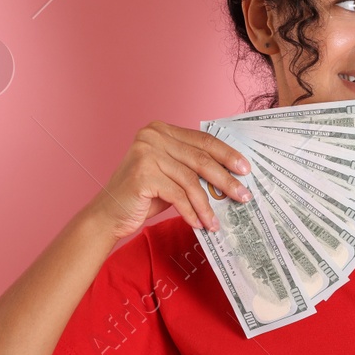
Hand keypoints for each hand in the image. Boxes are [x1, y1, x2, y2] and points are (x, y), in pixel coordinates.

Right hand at [89, 121, 252, 240]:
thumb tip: (233, 175)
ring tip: (217, 221)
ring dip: (208, 204)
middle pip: (200, 159)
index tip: (246, 169)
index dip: (227, 155)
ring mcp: (145, 153)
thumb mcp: (172, 175)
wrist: (109, 214)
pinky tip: (200, 224)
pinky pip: (178, 196)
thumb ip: (193, 168)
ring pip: (191, 180)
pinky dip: (191, 212)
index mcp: (161, 130)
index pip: (203, 140)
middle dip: (225, 179)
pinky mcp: (142, 174)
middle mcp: (152, 136)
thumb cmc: (144, 195)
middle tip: (244, 195)